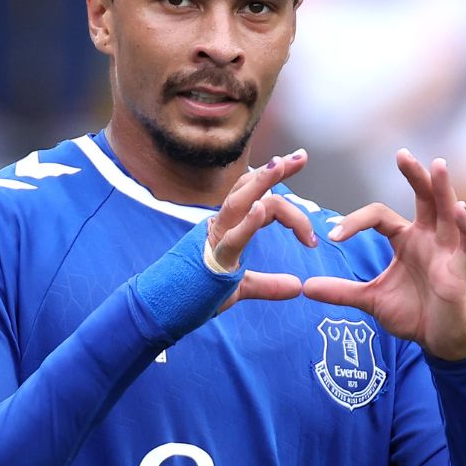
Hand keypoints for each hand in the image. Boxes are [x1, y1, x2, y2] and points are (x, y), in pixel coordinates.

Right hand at [210, 149, 316, 312]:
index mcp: (228, 227)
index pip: (255, 196)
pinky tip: (260, 208)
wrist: (165, 310)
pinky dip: (247, 223)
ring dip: (261, 183)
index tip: (300, 162)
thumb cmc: (197, 293)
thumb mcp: (240, 288)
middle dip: (275, 172)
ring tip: (280, 165)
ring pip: (238, 203)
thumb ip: (268, 285)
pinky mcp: (214, 260)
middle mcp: (221, 226)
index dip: (276, 181)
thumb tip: (297, 286)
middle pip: (248, 189)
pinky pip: (232, 238)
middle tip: (301, 156)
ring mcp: (216, 239)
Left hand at [303, 150, 465, 360]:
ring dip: (443, 189)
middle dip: (415, 176)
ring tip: (438, 165)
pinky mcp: (461, 269)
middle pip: (423, 198)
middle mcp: (429, 237)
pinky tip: (460, 210)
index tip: (332, 235)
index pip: (379, 216)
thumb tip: (305, 287)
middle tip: (402, 154)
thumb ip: (341, 291)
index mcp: (406, 239)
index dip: (355, 222)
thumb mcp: (371, 300)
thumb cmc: (412, 314)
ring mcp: (448, 251)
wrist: (439, 341)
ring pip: (448, 212)